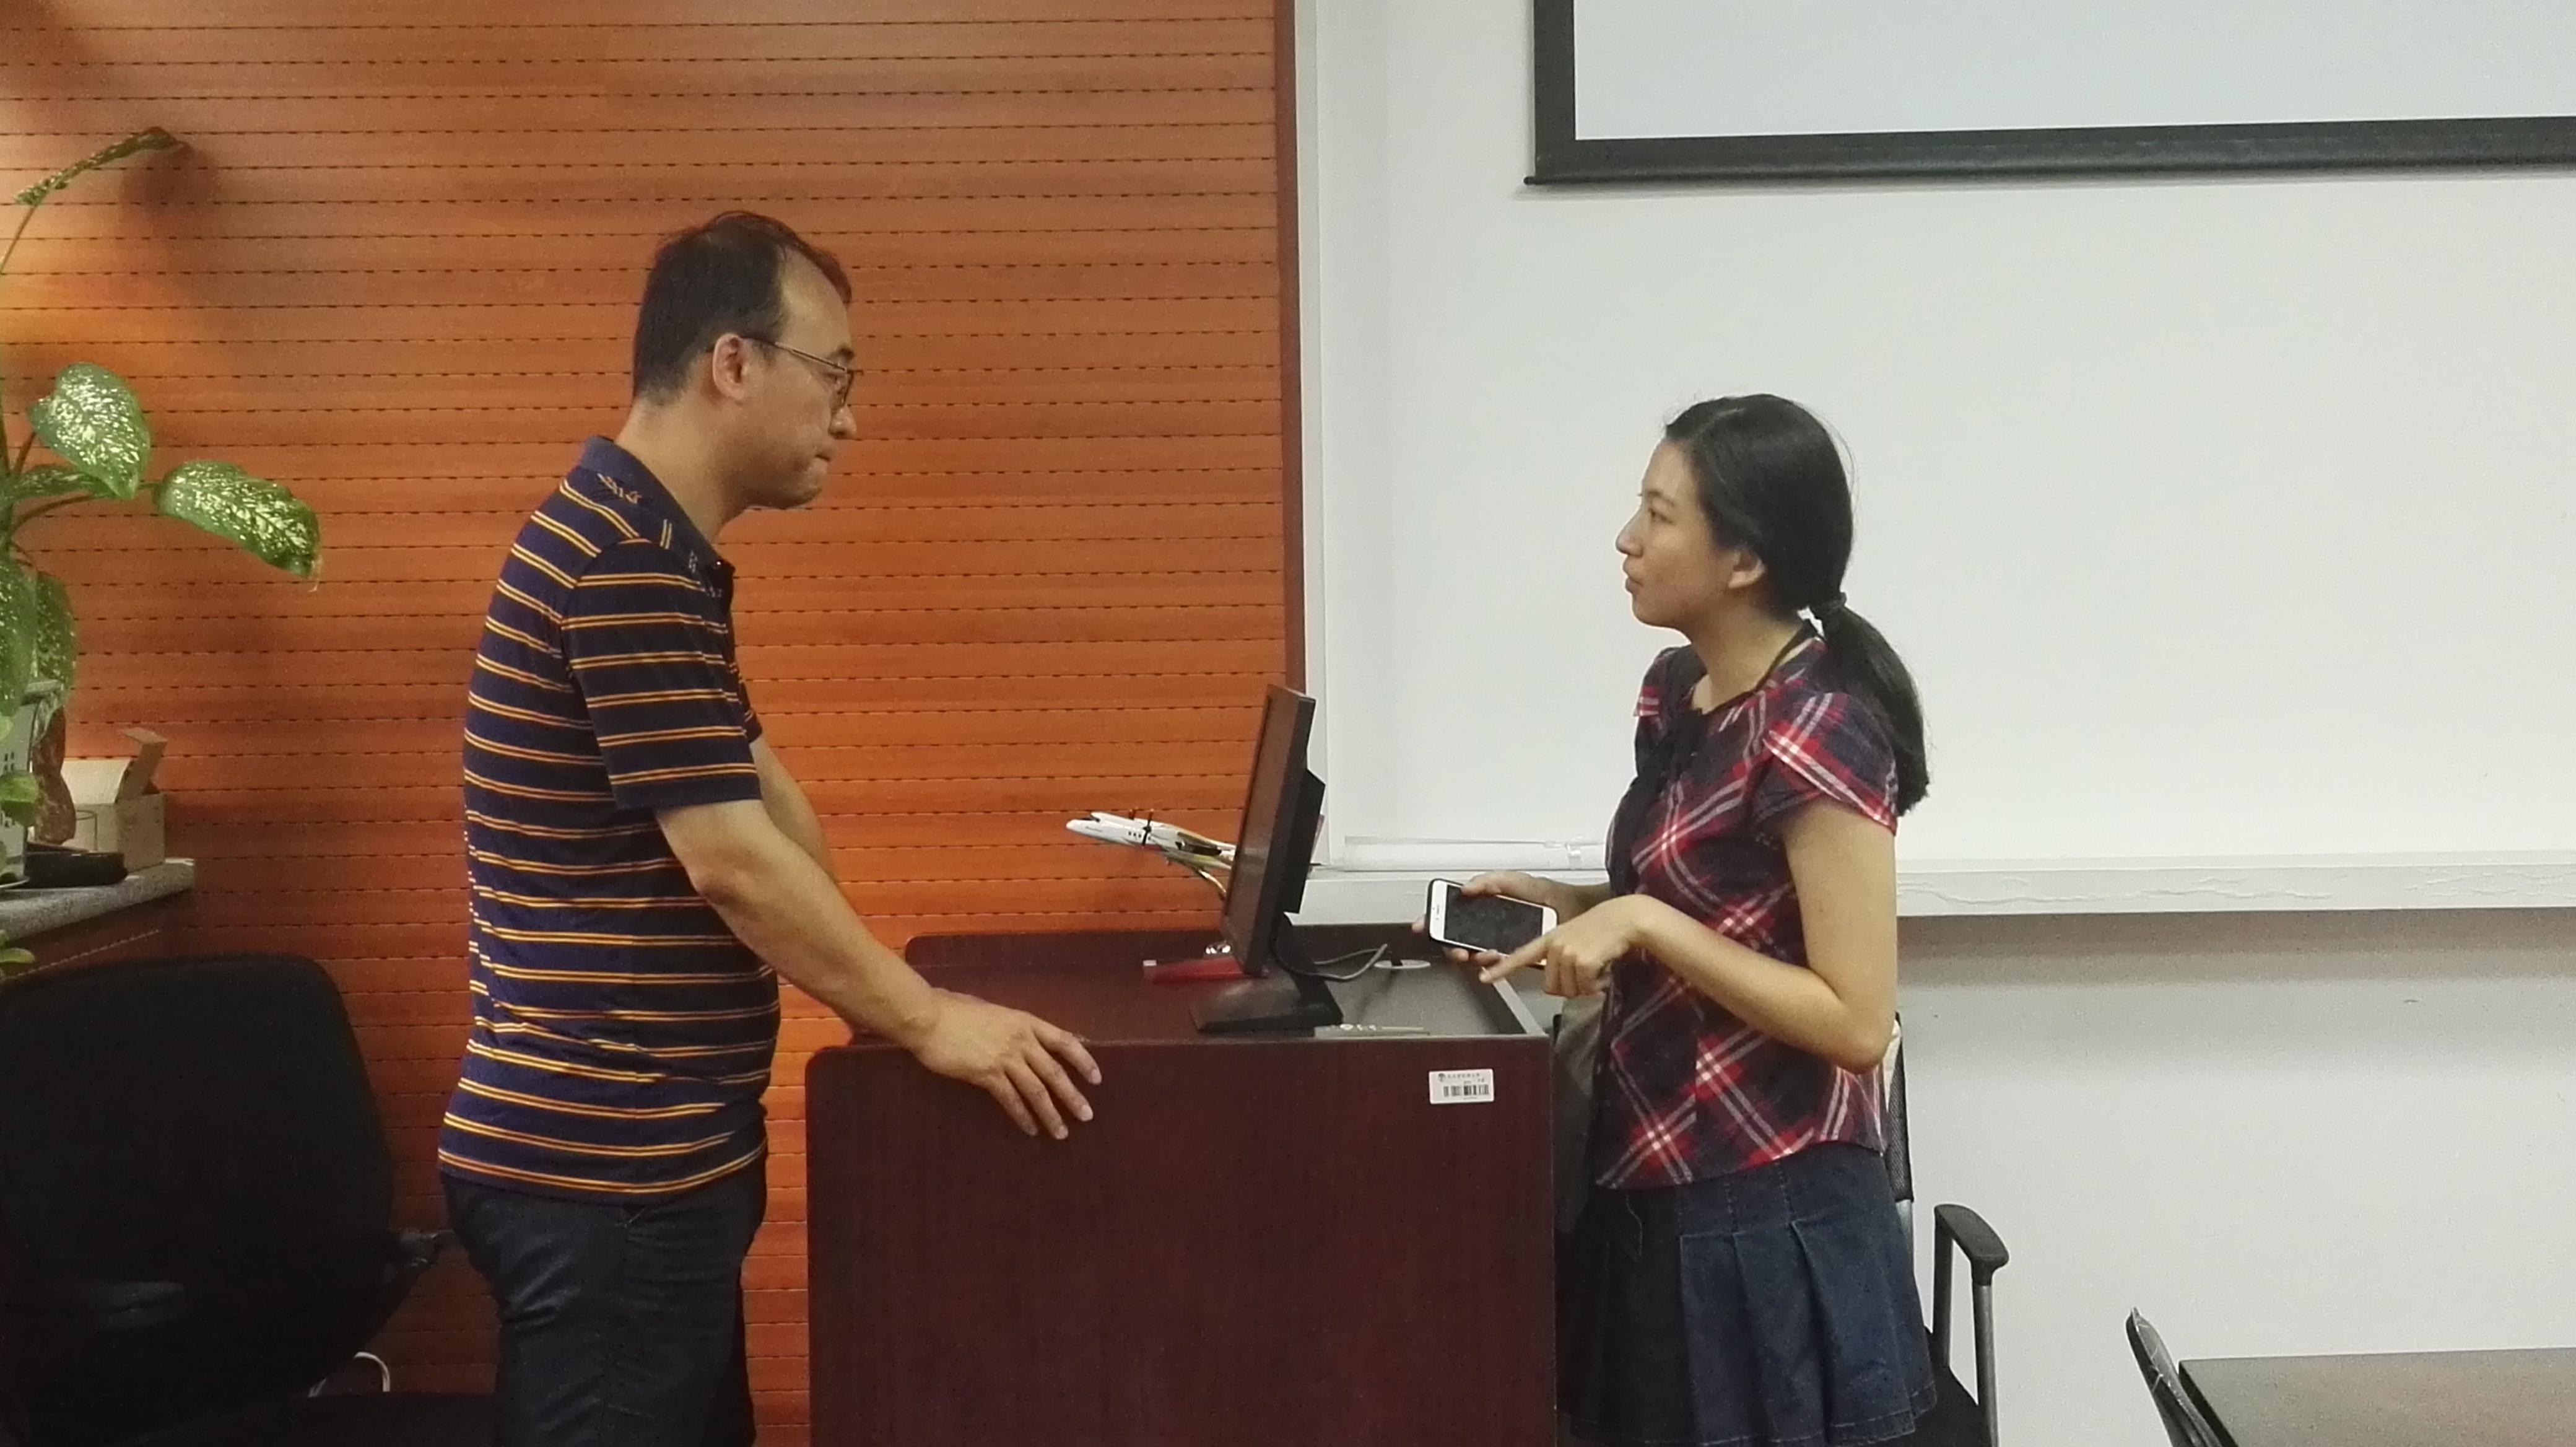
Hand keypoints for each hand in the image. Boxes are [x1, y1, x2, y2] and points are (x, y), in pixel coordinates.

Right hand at [907, 991, 1101, 1138]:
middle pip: (1055, 1072)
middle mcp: (1021, 1040)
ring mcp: (1004, 1058)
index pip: (1065, 1041)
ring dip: (1051, 1113)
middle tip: (1087, 1116)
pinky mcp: (986, 1075)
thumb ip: (1010, 1026)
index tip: (1097, 1078)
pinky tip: (1030, 1129)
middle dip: (1073, 1095)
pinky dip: (1022, 1116)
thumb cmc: (954, 1009)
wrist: (929, 1017)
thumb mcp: (992, 1012)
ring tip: (1062, 1132)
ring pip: (1036, 1090)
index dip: (1083, 1060)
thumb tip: (1023, 1038)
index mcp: (1025, 1021)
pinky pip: (1010, 1099)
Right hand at [1419, 871, 1590, 966]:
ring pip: (1473, 952)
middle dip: (1448, 942)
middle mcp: (1491, 925)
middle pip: (1458, 937)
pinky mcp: (1516, 957)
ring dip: (1467, 953)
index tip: (1426, 924)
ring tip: (1471, 951)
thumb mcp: (1516, 881)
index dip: (1437, 919)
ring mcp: (1501, 942)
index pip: (1454, 913)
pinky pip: (1495, 963)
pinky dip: (1488, 961)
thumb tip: (1466, 888)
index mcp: (1487, 905)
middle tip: (1450, 944)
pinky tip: (1490, 956)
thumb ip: (1490, 880)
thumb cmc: (1550, 895)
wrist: (1576, 912)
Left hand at [1478, 894, 1670, 997]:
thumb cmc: (1606, 930)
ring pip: (1569, 990)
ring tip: (1597, 968)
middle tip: (1586, 976)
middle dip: (1569, 988)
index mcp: (1551, 939)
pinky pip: (1586, 988)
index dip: (1502, 969)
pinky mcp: (1582, 961)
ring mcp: (1567, 952)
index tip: (1485, 978)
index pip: (1521, 955)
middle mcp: (1555, 945)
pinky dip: (1598, 986)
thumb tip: (1560, 986)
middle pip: (1551, 987)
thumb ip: (1562, 958)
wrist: (1626, 918)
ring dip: (1586, 987)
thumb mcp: (1576, 939)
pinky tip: (1604, 970)